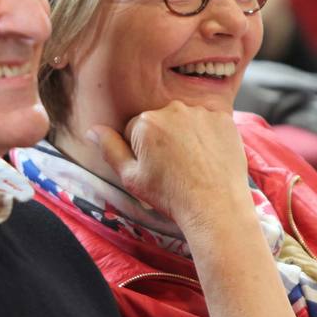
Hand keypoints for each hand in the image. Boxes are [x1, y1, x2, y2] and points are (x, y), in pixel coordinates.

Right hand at [90, 100, 250, 226]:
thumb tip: (92, 129)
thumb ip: (110, 149)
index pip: (133, 130)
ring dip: (184, 136)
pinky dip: (207, 136)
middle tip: (173, 169)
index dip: (140, 152)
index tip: (153, 169)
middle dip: (162, 140)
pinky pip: (208, 123)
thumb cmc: (171, 196)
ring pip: (184, 121)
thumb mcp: (131, 178)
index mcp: (145, 122)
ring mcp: (201, 112)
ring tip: (192, 165)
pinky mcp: (224, 119)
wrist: (215, 207)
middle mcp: (173, 109)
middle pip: (159, 122)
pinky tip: (208, 158)